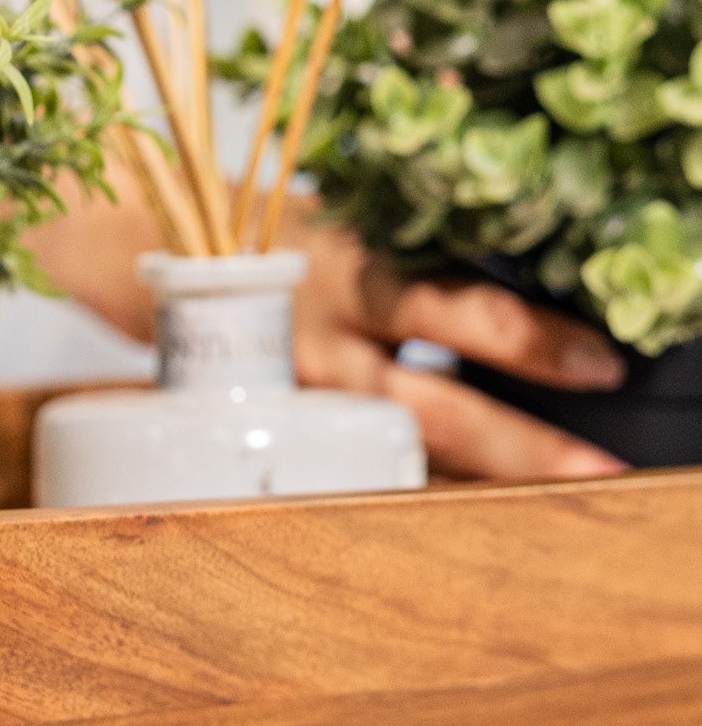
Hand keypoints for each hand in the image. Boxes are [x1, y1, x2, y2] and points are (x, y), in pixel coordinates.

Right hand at [26, 174, 629, 482]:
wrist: (123, 236)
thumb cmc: (244, 227)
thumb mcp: (324, 220)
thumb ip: (394, 254)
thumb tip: (492, 284)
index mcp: (351, 260)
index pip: (452, 300)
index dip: (528, 334)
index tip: (602, 363)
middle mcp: (326, 323)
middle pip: (433, 390)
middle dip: (521, 435)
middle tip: (598, 468)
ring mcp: (289, 377)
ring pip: (391, 438)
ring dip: (474, 475)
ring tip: (540, 503)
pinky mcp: (256, 407)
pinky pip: (338, 454)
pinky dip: (395, 481)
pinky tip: (447, 506)